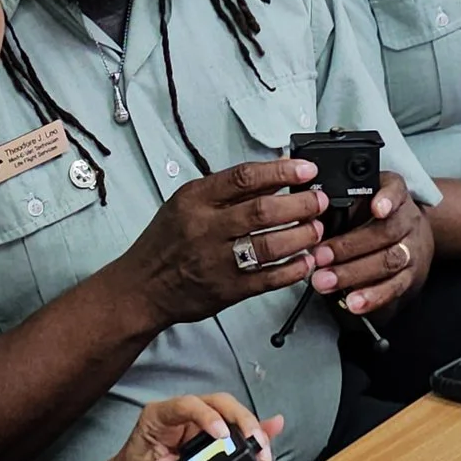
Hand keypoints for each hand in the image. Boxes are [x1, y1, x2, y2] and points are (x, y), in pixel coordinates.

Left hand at [103, 394, 281, 460]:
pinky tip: (274, 429)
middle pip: (218, 403)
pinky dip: (254, 430)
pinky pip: (235, 428)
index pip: (187, 405)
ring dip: (251, 429)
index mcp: (160, 415)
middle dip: (241, 419)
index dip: (208, 416)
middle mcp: (182, 412)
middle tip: (256, 442)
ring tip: (265, 449)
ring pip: (231, 413)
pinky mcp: (210, 434)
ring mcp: (198, 421)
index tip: (224, 436)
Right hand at [116, 159, 329, 324]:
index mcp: (195, 200)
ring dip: (301, 236)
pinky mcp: (227, 290)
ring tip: (316, 230)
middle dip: (300, 204)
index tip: (306, 171)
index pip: (244, 178)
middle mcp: (205, 228)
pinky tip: (306, 261)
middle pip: (262, 211)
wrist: (142, 287)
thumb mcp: (186, 204)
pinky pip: (268, 279)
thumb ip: (227, 190)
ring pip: (270, 246)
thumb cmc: (167, 242)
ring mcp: (217, 261)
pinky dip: (293, 270)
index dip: (281, 171)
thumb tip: (275, 172)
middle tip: (318, 201)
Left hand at [304, 171, 431, 316]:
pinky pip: (394, 287)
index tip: (377, 208)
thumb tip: (303, 214)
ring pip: (388, 261)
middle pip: (385, 232)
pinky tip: (354, 303)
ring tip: (326, 282)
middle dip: (349, 246)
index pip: (394, 190)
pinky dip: (373, 296)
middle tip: (319, 257)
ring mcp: (411, 249)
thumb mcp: (362, 199)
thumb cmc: (377, 216)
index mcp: (394, 194)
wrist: (413, 237)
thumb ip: (339, 204)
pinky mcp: (411, 276)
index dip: (387, 199)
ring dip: (354, 274)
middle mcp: (407, 220)